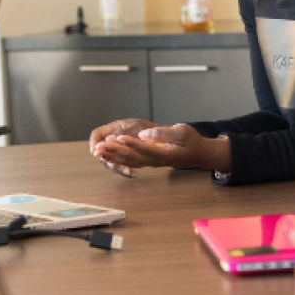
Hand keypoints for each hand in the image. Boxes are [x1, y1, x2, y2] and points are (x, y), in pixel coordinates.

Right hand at [88, 118, 159, 176]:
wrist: (160, 137)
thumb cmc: (147, 128)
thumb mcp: (134, 127)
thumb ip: (122, 133)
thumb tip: (108, 140)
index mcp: (112, 129)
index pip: (97, 135)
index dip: (93, 143)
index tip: (95, 152)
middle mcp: (113, 141)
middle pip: (102, 151)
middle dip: (106, 159)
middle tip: (112, 165)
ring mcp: (119, 151)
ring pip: (111, 161)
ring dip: (118, 168)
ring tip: (127, 171)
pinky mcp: (126, 160)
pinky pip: (122, 167)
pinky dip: (127, 171)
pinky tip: (134, 174)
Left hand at [92, 124, 228, 173]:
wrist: (197, 153)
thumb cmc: (191, 141)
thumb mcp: (182, 132)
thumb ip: (163, 133)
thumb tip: (144, 134)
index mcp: (163, 153)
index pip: (144, 148)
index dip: (131, 143)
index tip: (118, 137)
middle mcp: (154, 161)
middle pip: (132, 157)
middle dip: (114, 152)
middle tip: (99, 147)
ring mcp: (150, 162)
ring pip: (128, 161)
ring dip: (112, 156)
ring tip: (98, 151)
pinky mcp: (147, 161)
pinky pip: (130, 162)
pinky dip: (117, 160)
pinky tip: (106, 157)